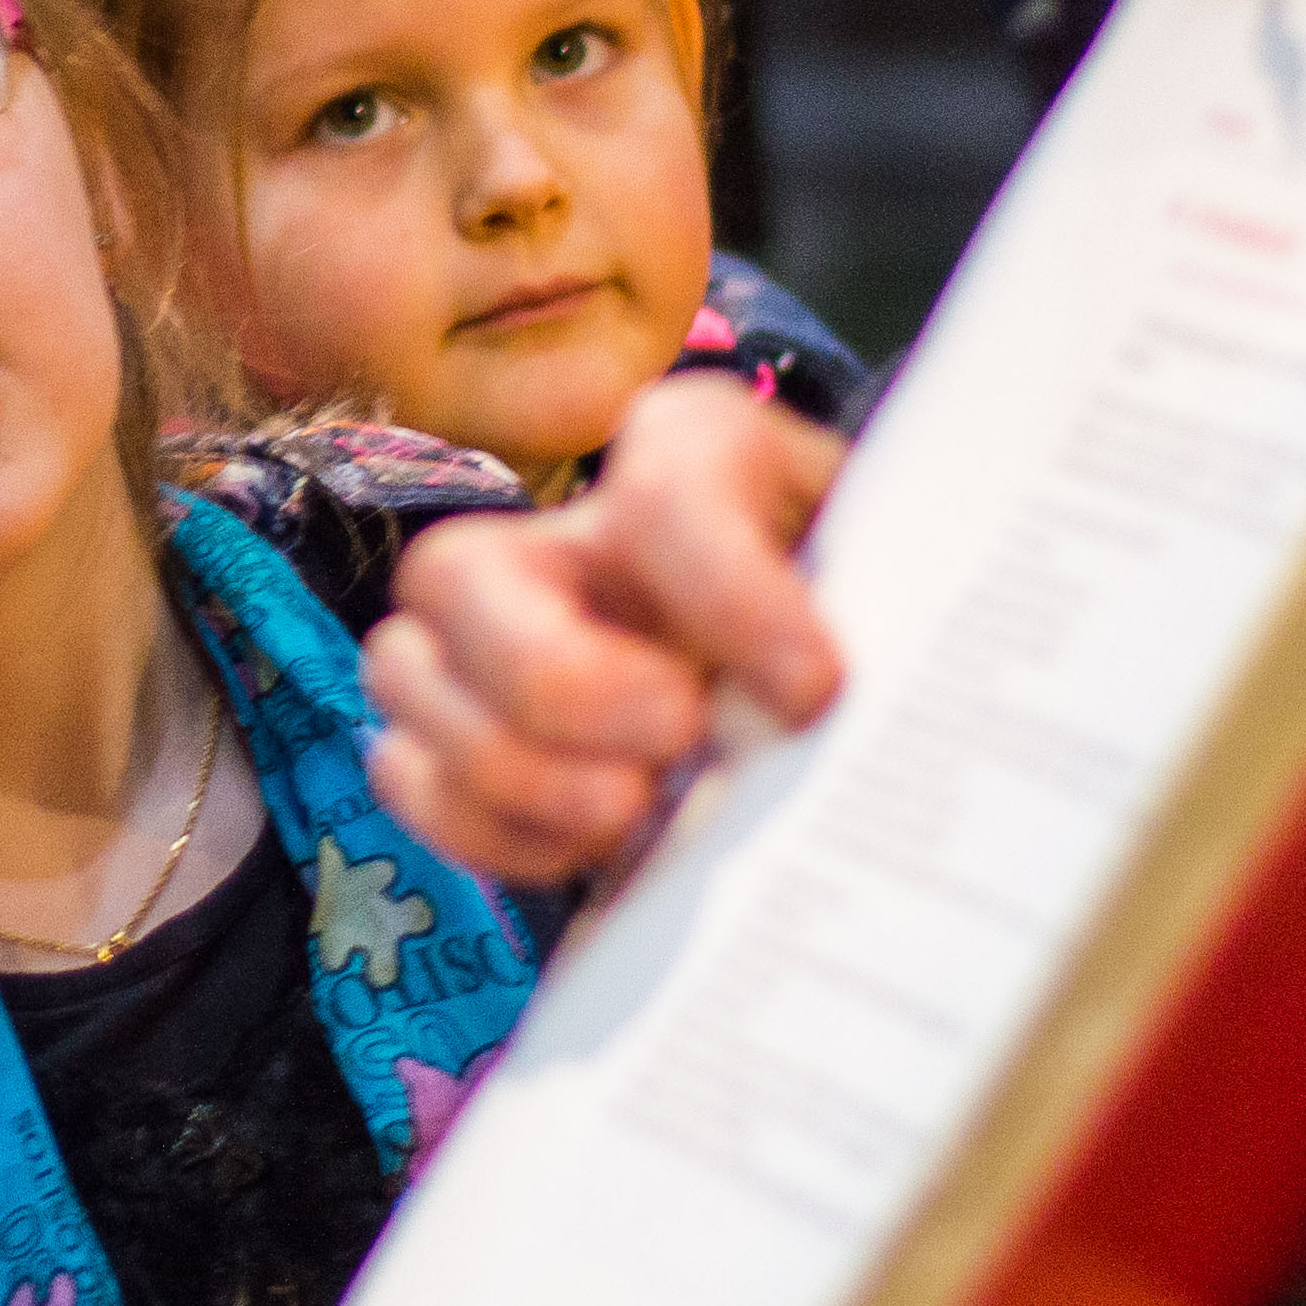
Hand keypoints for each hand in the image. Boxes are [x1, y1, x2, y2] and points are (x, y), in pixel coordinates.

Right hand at [362, 371, 843, 882]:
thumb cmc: (877, 618)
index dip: (728, 588)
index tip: (814, 690)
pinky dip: (484, 827)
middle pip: (463, 569)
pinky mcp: (463, 728)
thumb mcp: (903, 586)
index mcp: (693, 455)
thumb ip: (891, 620)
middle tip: (674, 741)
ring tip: (631, 816)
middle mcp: (567, 534)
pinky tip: (587, 850)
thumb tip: (872, 721)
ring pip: (402, 668)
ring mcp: (492, 629)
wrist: (845, 677)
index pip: (667, 476)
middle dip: (562, 680)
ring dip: (510, 766)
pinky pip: (405, 771)